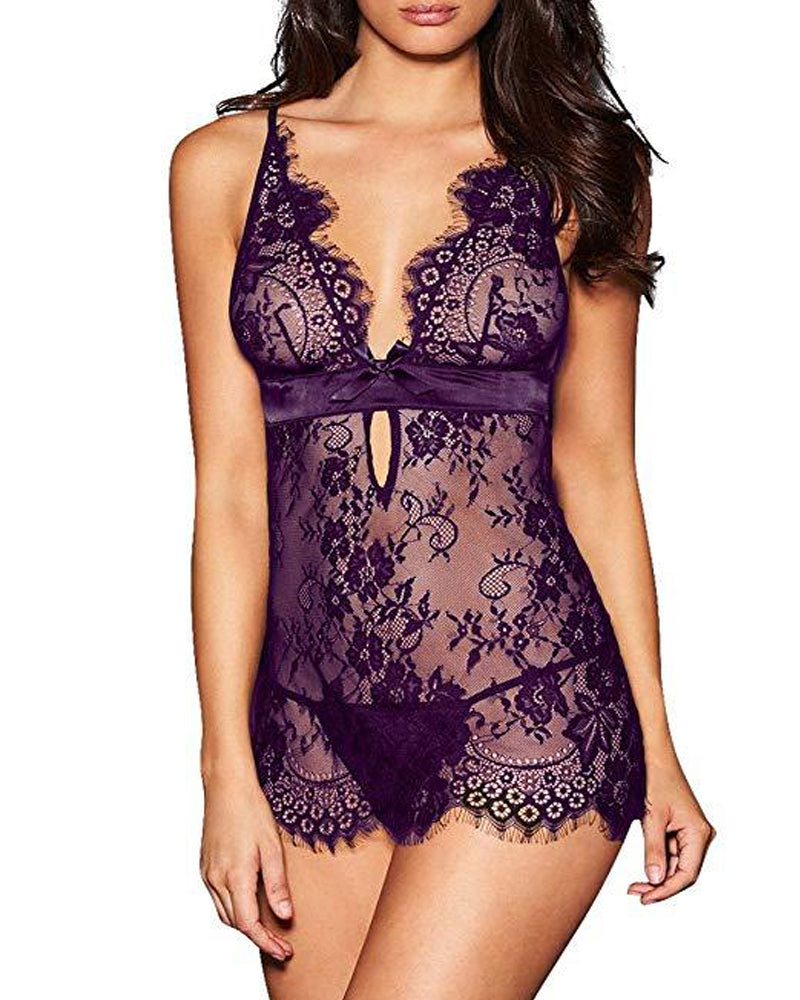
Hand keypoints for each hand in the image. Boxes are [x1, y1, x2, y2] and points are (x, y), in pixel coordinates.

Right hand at [200, 770, 293, 960]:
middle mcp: (215, 878)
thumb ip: (276, 885)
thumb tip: (284, 916)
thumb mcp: (272, 847)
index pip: (248, 924)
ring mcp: (207, 873)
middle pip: (235, 922)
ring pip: (224, 912)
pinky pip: (218, 898)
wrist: (226, 786)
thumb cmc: (251, 810)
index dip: (266, 942)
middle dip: (257, 937)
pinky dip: (234, 908)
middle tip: (281, 944)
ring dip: (244, 925)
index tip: (283, 950)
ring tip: (268, 929)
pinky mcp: (205, 866)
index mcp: (234, 875)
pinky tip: (249, 904)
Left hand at [628, 757, 715, 903]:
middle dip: (660, 885)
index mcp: (699, 833)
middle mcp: (701, 836)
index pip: (687, 874)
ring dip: (658, 876)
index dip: (667, 890)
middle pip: (683, 872)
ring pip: (677, 865)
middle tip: (636, 893)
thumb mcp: (652, 818)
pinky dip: (658, 862)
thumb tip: (655, 881)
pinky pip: (672, 853)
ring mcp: (693, 833)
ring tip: (635, 885)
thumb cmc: (656, 780)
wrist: (656, 756)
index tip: (646, 898)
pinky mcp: (683, 830)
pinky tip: (644, 871)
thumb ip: (653, 851)